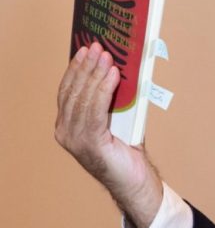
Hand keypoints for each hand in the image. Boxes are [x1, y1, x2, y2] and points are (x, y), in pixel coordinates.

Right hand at [55, 42, 162, 227]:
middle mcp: (66, 132)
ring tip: (106, 56)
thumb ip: (112, 99)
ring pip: (83, 98)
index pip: (68, 90)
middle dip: (86, 66)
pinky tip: (113, 75)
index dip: (76, 68)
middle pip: (73, 91)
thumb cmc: (127, 150)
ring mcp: (75, 139)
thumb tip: (119, 68)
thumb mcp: (117, 118)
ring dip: (95, 74)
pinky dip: (104, 89)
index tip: (85, 48)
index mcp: (68, 125)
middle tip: (98, 46)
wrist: (135, 181)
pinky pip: (95, 110)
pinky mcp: (90, 144)